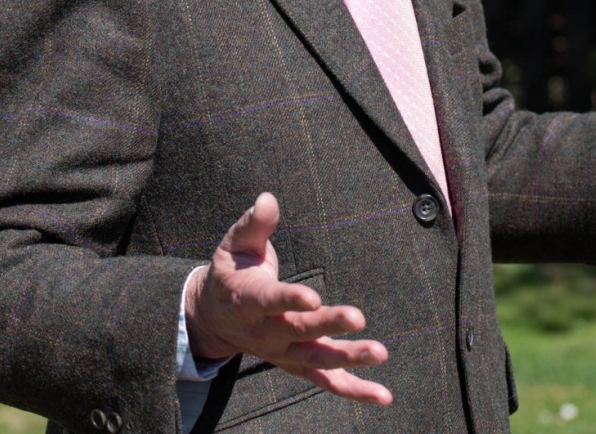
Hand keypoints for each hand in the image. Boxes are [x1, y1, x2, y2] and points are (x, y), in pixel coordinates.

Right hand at [185, 192, 390, 404]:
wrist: (213, 317)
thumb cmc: (232, 271)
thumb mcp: (234, 244)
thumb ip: (253, 224)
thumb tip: (267, 199)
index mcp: (248, 300)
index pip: (270, 301)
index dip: (290, 300)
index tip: (312, 298)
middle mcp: (266, 332)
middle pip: (299, 331)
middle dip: (329, 325)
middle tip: (359, 318)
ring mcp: (282, 352)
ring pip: (317, 360)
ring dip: (349, 359)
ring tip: (380, 353)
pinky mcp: (297, 363)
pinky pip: (327, 381)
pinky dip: (354, 389)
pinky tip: (383, 396)